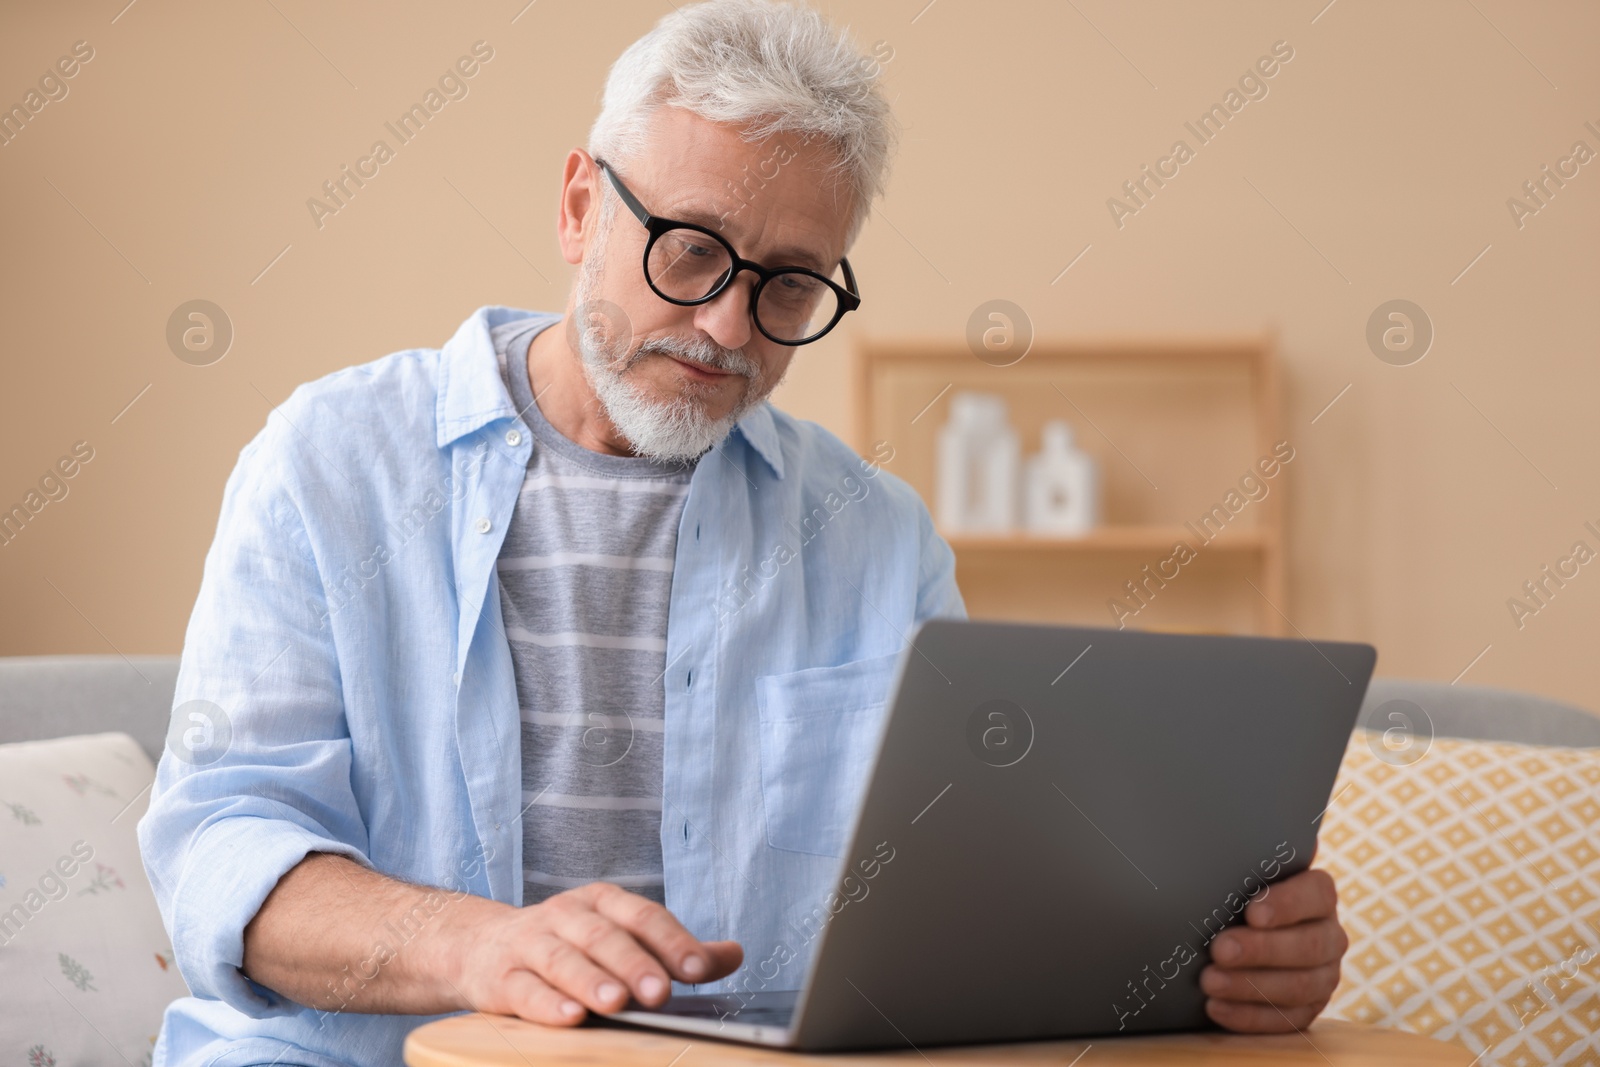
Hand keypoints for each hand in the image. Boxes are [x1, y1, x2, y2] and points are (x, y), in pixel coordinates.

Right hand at [444, 881, 742, 1024]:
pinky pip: (524, 989)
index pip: (644, 916)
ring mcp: (531, 943)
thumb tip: (735, 954)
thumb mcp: (620, 936)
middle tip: (660, 991)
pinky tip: (568, 1017)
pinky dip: (546, 1003)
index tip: (699, 970)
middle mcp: (567, 915)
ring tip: (616, 1003)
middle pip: (605, 936)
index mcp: (603, 902)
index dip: (673, 942)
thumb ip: (673, 949)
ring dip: (590, 981)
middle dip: (635, 963)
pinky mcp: (501, 976)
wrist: (482, 945)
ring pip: (563, 959)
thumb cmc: (570, 943)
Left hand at [1199, 867, 1347, 1031]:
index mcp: (1318, 894)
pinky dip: (1250, 1018)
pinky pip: (1288, 1021)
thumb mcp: (1238, 870)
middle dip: (1262, 950)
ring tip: (1208, 982)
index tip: (1251, 911)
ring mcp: (1324, 975)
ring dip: (1251, 986)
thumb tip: (1232, 810)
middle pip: (1309, 946)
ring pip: (1301, 987)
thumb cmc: (1233, 891)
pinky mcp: (1308, 1009)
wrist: (1234, 933)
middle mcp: (1329, 934)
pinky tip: (1216, 1009)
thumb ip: (1244, 853)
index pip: (1316, 894)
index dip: (1287, 904)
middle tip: (1218, 949)